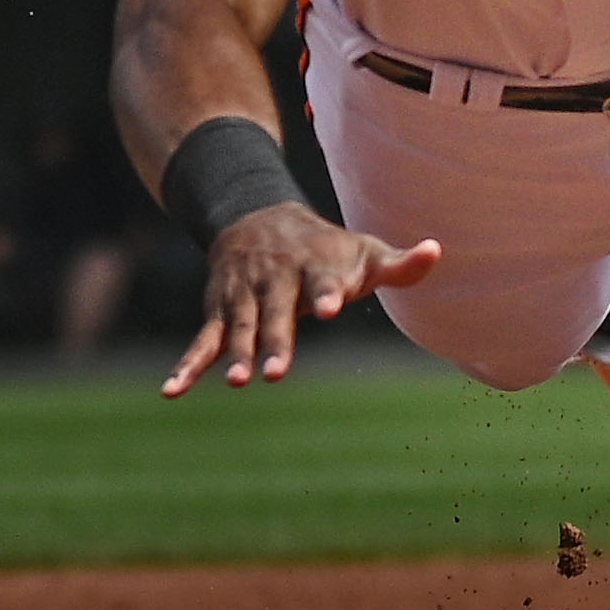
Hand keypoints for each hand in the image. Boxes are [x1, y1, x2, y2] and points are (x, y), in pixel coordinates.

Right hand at [163, 203, 441, 397]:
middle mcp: (275, 279)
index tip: (332, 306)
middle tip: (276, 373)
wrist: (258, 218)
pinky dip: (187, 365)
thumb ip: (399, 264)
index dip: (327, 292)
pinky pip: (203, 341)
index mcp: (314, 265)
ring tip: (239, 382)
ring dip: (236, 355)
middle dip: (275, 340)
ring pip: (239, 327)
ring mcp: (244, 296)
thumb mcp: (363, 251)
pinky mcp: (220, 312)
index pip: (323, 280)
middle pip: (276, 312)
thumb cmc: (326, 248)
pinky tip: (173, 391)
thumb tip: (437, 252)